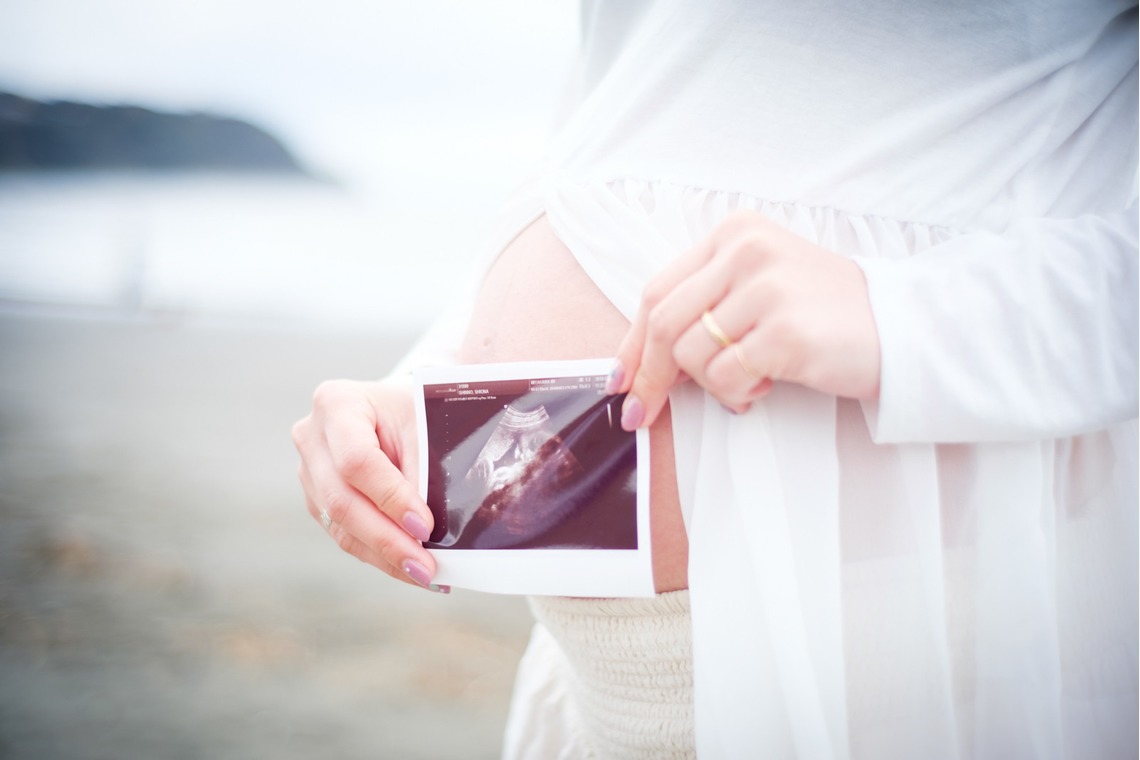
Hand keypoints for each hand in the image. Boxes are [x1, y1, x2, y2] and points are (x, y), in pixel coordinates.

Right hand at [292, 377, 445, 591]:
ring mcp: (309, 471)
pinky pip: (344, 534)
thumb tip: (429, 533)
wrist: (395, 408)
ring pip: (341, 525)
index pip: (358, 461)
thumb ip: (422, 473)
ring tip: (424, 574)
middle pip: (342, 500)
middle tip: (425, 567)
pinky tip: (408, 568)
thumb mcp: (423, 426)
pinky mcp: (316, 499)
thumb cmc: (413, 411)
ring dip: (384, 555)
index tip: (424, 527)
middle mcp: (312, 437)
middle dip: (387, 539)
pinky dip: (378, 554)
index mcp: (336, 403)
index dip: (391, 498)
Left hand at [610, 211, 880, 428]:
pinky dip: (736, 395)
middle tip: (645, 413)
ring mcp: (768, 288)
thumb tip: (641, 364)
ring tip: (749, 382)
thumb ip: (705, 306)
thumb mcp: (759, 288)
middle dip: (650, 376)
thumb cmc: (824, 316)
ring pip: (691, 354)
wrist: (904, 328)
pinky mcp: (786, 330)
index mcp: (734, 234)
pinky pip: (724, 378)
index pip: (659, 290)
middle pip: (665, 322)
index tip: (621, 381)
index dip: (634, 343)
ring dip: (711, 386)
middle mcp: (747, 250)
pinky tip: (766, 388)